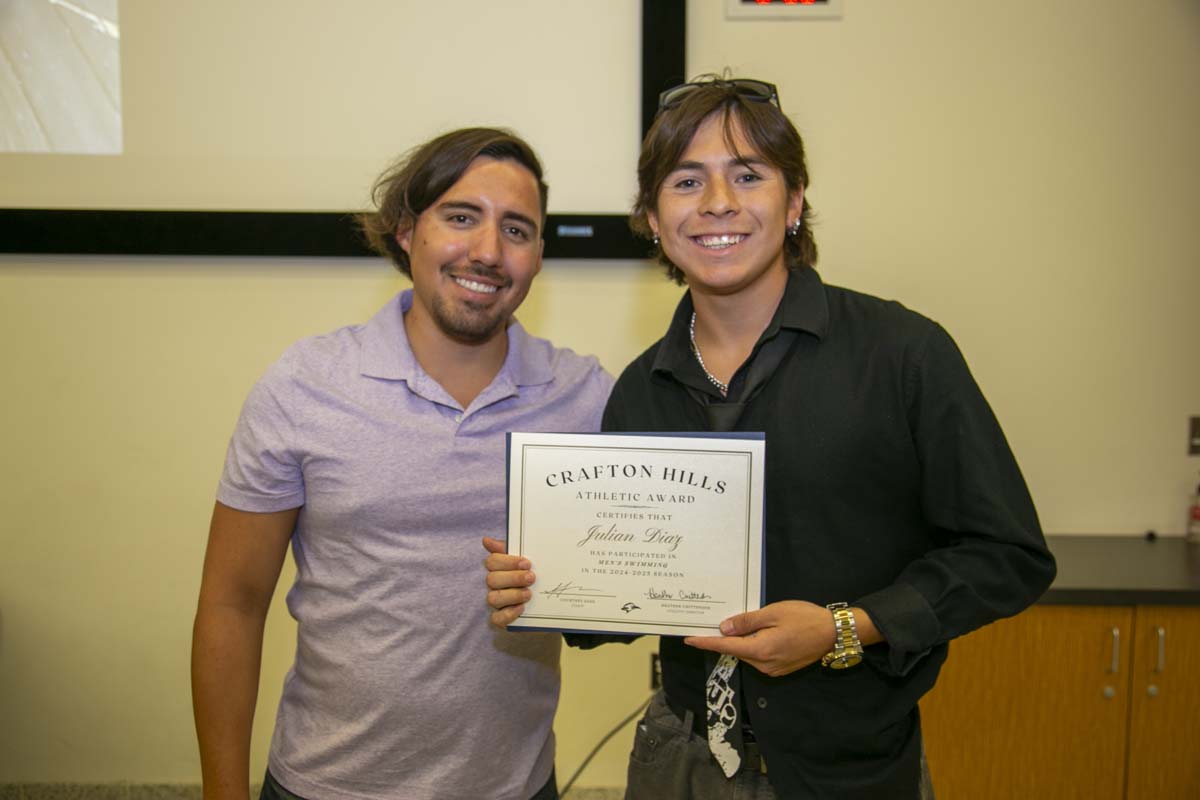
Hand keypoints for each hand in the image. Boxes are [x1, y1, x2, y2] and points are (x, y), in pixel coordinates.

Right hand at [482, 536, 535, 627]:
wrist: (552, 601)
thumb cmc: (533, 574)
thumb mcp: (526, 560)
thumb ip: (509, 549)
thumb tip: (486, 540)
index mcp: (499, 568)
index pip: (492, 561)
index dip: (508, 561)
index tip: (527, 563)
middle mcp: (495, 585)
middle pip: (492, 579)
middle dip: (513, 578)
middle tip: (532, 578)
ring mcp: (497, 602)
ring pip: (493, 598)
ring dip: (512, 595)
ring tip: (529, 594)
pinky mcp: (501, 619)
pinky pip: (496, 619)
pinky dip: (508, 614)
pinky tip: (522, 608)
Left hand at [683, 600, 834, 677]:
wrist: (833, 633)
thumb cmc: (804, 618)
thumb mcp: (773, 613)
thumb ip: (747, 622)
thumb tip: (724, 629)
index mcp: (761, 650)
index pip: (725, 647)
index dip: (706, 642)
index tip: (688, 639)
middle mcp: (764, 665)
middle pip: (736, 651)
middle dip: (723, 640)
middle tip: (711, 624)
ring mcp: (773, 670)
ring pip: (747, 654)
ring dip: (740, 642)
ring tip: (735, 625)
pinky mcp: (780, 669)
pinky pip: (759, 658)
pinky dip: (752, 647)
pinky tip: (754, 634)